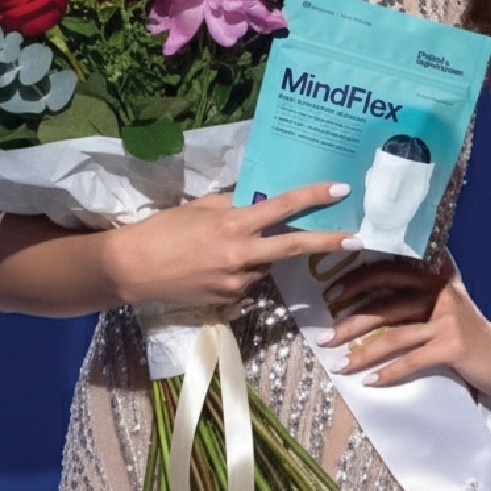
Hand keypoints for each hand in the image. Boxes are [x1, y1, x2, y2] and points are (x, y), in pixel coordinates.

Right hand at [106, 180, 358, 307]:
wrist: (133, 269)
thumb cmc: (163, 230)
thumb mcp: (199, 208)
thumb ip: (232, 207)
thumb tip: (256, 203)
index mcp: (232, 225)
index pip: (281, 208)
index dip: (312, 198)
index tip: (340, 190)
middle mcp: (240, 255)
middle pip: (293, 248)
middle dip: (327, 242)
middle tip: (357, 239)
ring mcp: (236, 282)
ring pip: (265, 266)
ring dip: (260, 255)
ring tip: (222, 249)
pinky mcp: (229, 301)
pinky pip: (248, 282)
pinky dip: (242, 272)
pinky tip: (214, 268)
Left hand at [327, 255, 490, 396]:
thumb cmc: (468, 331)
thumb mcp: (447, 299)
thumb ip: (420, 286)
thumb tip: (371, 279)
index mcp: (434, 276)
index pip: (388, 270)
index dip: (357, 279)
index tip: (331, 293)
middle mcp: (440, 292)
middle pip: (385, 305)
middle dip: (350, 322)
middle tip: (324, 337)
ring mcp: (448, 319)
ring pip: (394, 335)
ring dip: (362, 352)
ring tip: (340, 365)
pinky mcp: (453, 345)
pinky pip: (412, 360)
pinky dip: (388, 373)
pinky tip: (370, 382)